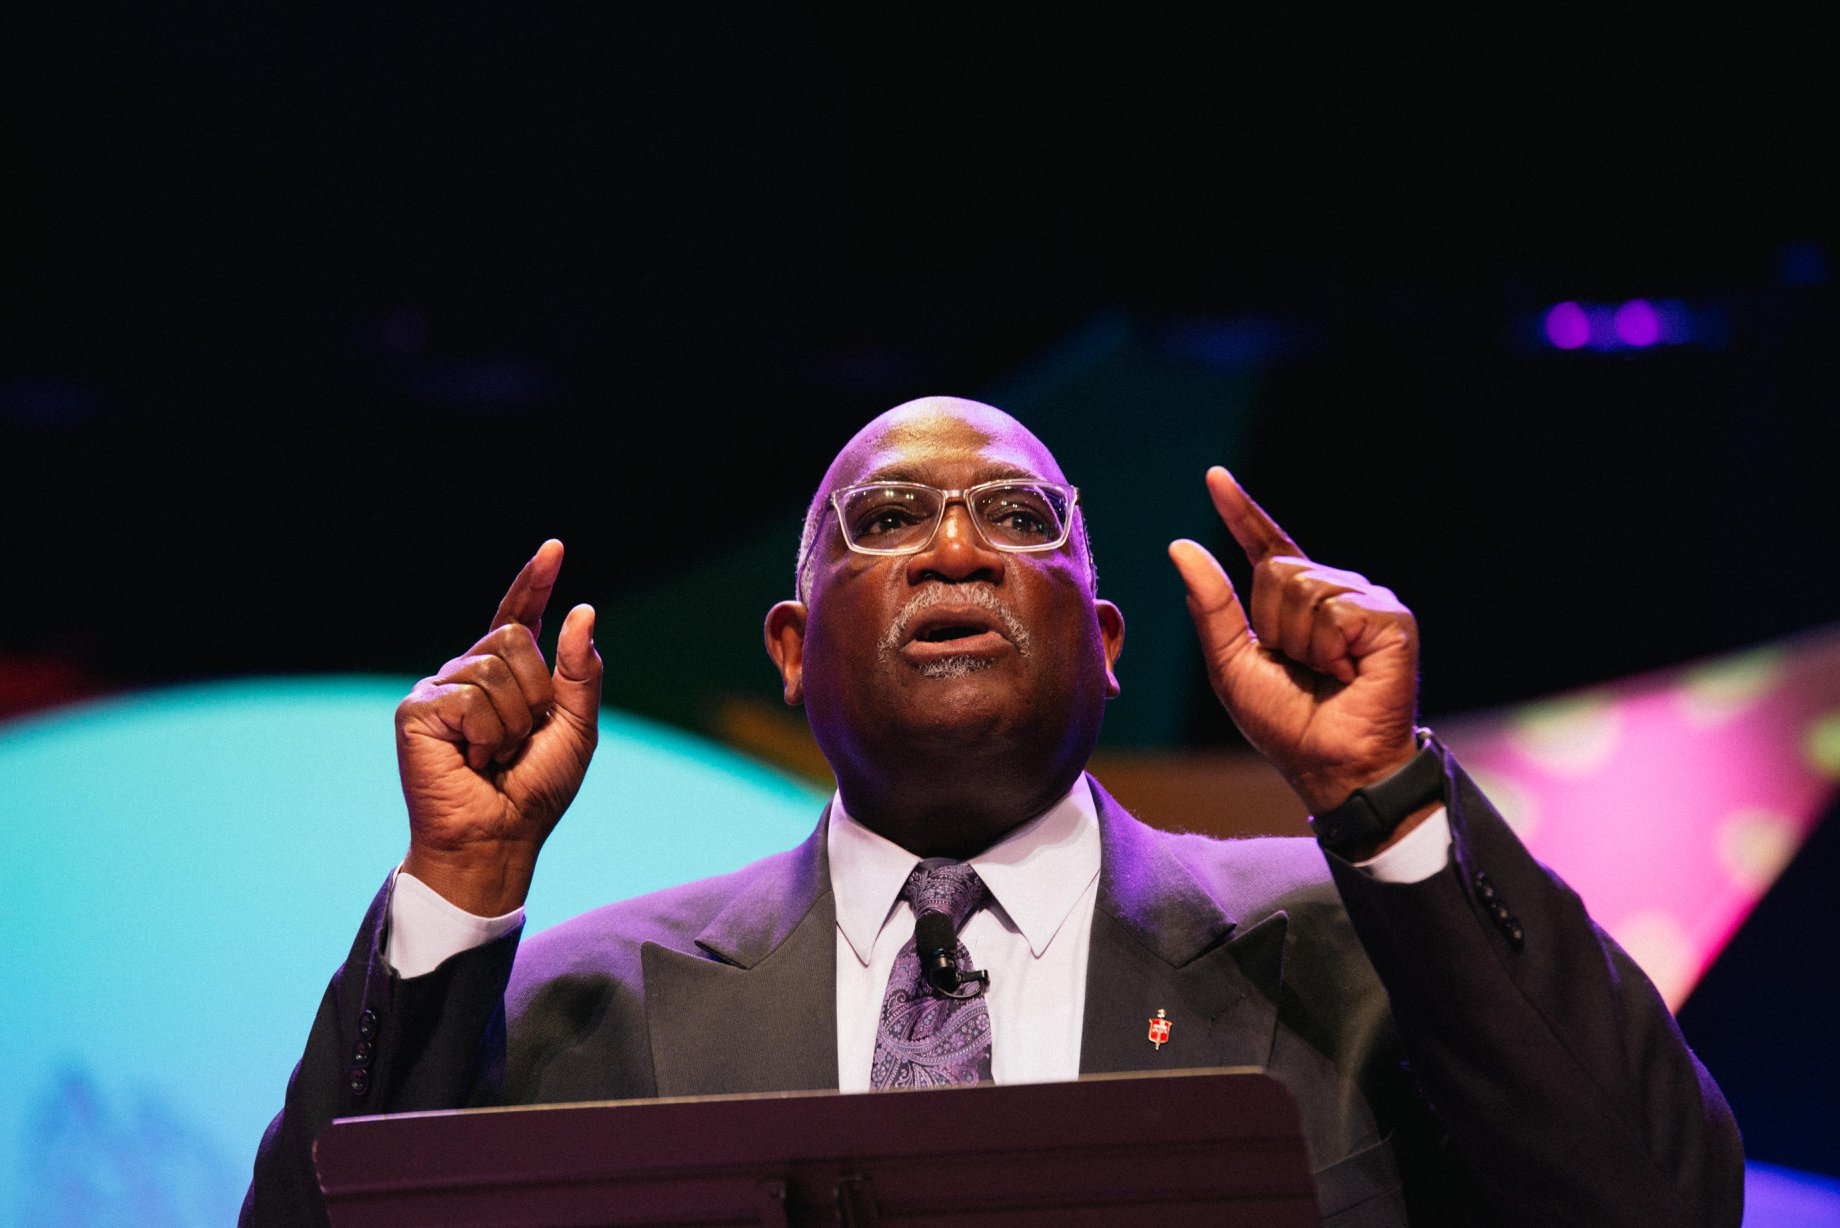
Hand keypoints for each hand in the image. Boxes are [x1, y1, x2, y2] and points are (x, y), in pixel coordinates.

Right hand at [396, 540, 601, 913]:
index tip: (554, 548)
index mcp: (505, 676)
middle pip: (514, 636)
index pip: (519, 616)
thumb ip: (581, 672)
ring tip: (495, 756)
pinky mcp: (416, 711)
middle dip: (535, 691)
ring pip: (494, 666)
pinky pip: (470, 697)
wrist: (500, 838)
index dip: (534, 583)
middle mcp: (467, 674)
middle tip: (520, 740)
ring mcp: (439, 689)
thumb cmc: (535, 791)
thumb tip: (582, 611)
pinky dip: (487, 733)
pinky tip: (473, 760)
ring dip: (511, 721)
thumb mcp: (576, 728)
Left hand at [1168, 468, 1419, 816]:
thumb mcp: (1231, 662)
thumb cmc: (1284, 722)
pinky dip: (1329, 649)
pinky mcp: (1392, 618)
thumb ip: (1211, 604)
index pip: (1264, 546)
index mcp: (1295, 603)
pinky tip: (1349, 673)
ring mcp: (1366, 601)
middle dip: (1272, 625)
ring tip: (1325, 673)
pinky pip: (1337, 609)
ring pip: (1304, 586)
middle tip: (1299, 667)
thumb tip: (1181, 545)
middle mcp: (1333, 592)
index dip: (1240, 511)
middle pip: (1277, 570)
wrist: (1330, 764)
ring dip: (1301, 642)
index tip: (1215, 477)